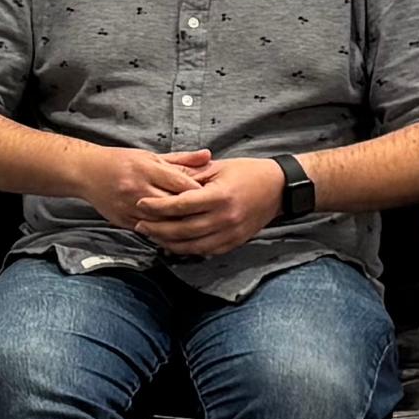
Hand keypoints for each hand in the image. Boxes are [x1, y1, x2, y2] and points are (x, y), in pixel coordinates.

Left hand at [125, 155, 285, 255]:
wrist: (279, 188)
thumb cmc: (247, 172)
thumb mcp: (218, 167)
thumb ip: (191, 175)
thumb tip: (163, 180)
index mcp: (220, 196)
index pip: (181, 205)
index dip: (158, 206)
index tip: (141, 204)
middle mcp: (226, 218)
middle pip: (183, 229)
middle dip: (157, 228)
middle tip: (140, 224)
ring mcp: (231, 233)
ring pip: (192, 245)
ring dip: (168, 242)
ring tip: (152, 235)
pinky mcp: (235, 242)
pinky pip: (206, 251)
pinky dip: (187, 249)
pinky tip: (173, 244)